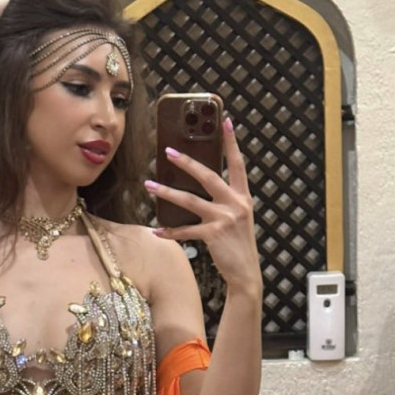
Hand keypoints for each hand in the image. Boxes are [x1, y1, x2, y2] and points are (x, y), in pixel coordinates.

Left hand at [145, 118, 262, 298]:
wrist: (245, 272)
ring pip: (190, 200)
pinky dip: (169, 231)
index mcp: (243, 196)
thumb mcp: (238, 218)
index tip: (226, 121)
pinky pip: (185, 230)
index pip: (238, 164)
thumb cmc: (237, 244)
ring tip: (149, 185)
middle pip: (208, 176)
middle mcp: (236, 204)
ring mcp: (225, 219)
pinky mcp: (213, 235)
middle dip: (187, 162)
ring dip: (166, 193)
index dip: (231, 142)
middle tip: (168, 150)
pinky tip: (156, 231)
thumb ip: (225, 201)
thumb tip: (201, 187)